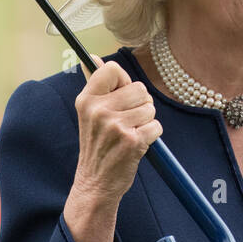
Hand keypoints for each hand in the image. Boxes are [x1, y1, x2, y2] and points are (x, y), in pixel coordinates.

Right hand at [71, 57, 160, 207]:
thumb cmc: (97, 145)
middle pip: (139, 89)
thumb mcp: (88, 113)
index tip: (120, 95)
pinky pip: (156, 126)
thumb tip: (93, 57)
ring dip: (146, 121)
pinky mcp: (132, 141)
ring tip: (130, 134)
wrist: (95, 183)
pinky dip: (152, 135)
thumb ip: (95, 84)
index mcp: (86, 100)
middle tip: (126, 121)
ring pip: (150, 108)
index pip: (112, 69)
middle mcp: (99, 111)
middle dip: (140, 105)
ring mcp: (116, 126)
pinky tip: (137, 144)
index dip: (123, 81)